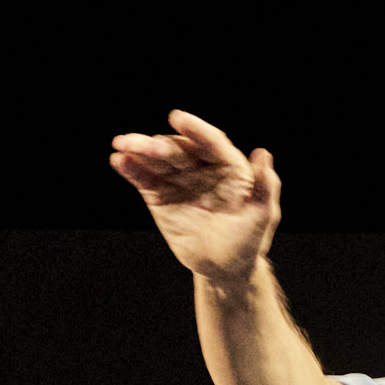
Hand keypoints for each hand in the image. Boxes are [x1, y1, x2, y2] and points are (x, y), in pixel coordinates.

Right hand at [110, 109, 280, 285]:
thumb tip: (263, 154)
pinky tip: (118, 160)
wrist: (224, 267)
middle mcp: (202, 168)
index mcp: (229, 167)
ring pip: (157, 161)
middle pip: (178, 150)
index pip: (211, 142)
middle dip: (159, 146)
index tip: (178, 118)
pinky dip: (131, 170)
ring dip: (139, 151)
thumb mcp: (262, 215)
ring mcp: (179, 181)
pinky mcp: (160, 196)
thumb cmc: (248, 240)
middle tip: (142, 144)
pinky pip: (144, 180)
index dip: (195, 129)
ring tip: (120, 145)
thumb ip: (265, 186)